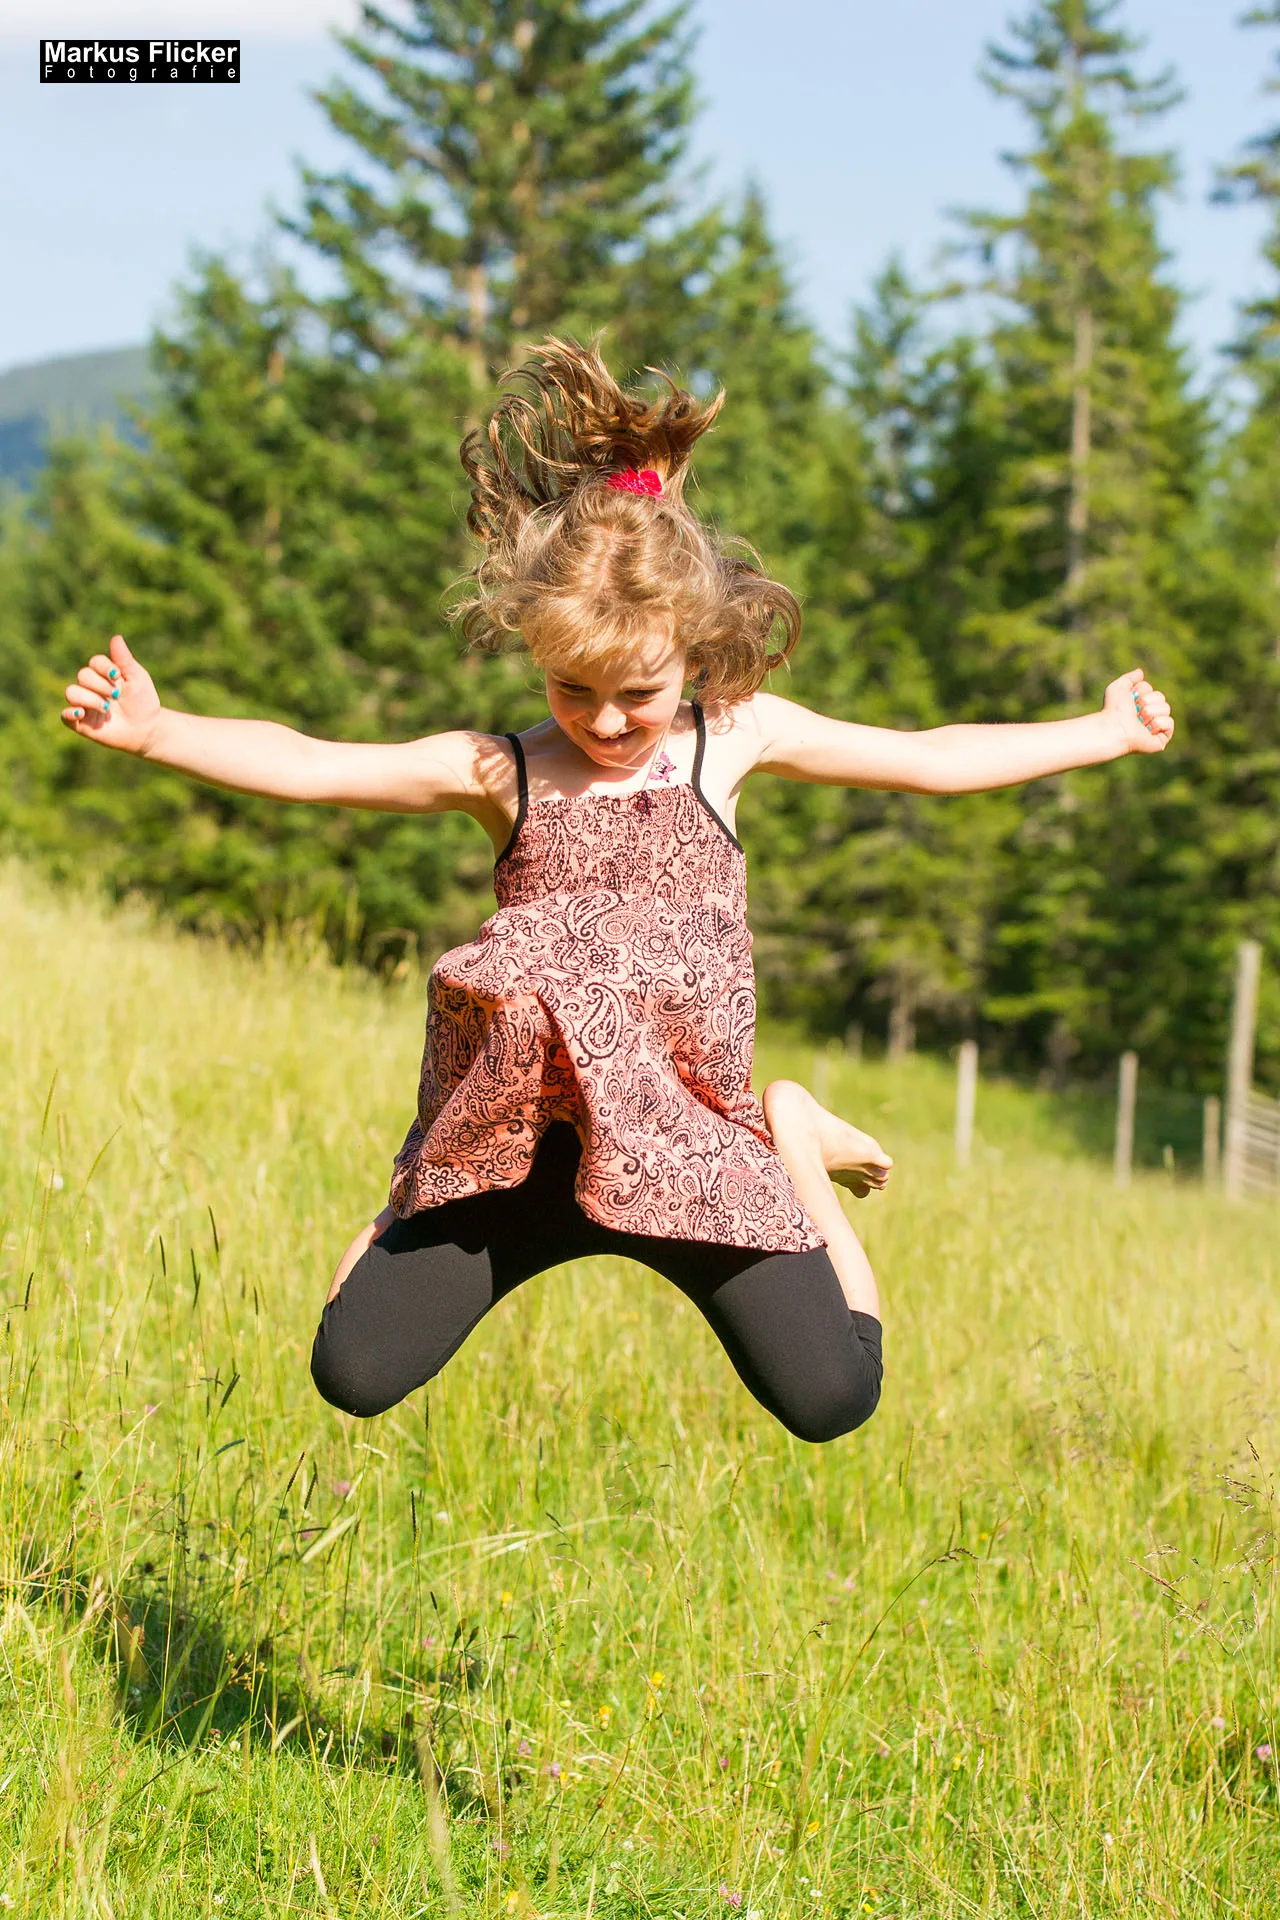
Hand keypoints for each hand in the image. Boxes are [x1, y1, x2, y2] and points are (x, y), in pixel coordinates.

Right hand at [61, 634, 161, 754]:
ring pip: (71, 692)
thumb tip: (116, 637)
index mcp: (103, 674)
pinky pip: (65, 716)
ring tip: (106, 708)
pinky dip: (70, 713)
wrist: (146, 729)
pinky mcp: (81, 723)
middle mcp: (91, 687)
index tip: (117, 675)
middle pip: (83, 675)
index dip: (103, 667)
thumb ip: (124, 659)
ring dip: (88, 698)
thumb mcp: (136, 678)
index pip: (94, 662)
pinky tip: (81, 713)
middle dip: (100, 685)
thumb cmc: (142, 701)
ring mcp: (84, 704)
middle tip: (116, 696)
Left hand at [1103, 668, 1173, 755]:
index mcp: (1139, 705)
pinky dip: (1158, 723)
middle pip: (1161, 697)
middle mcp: (1148, 716)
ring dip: (1151, 712)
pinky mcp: (1160, 740)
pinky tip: (1147, 730)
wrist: (1114, 727)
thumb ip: (1129, 678)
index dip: (1142, 691)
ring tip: (1139, 721)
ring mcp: (1154, 729)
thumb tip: (1140, 672)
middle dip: (1147, 701)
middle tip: (1135, 711)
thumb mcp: (1118, 688)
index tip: (1131, 698)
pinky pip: (1170, 723)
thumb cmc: (1113, 709)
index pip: (1152, 690)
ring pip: (1166, 708)